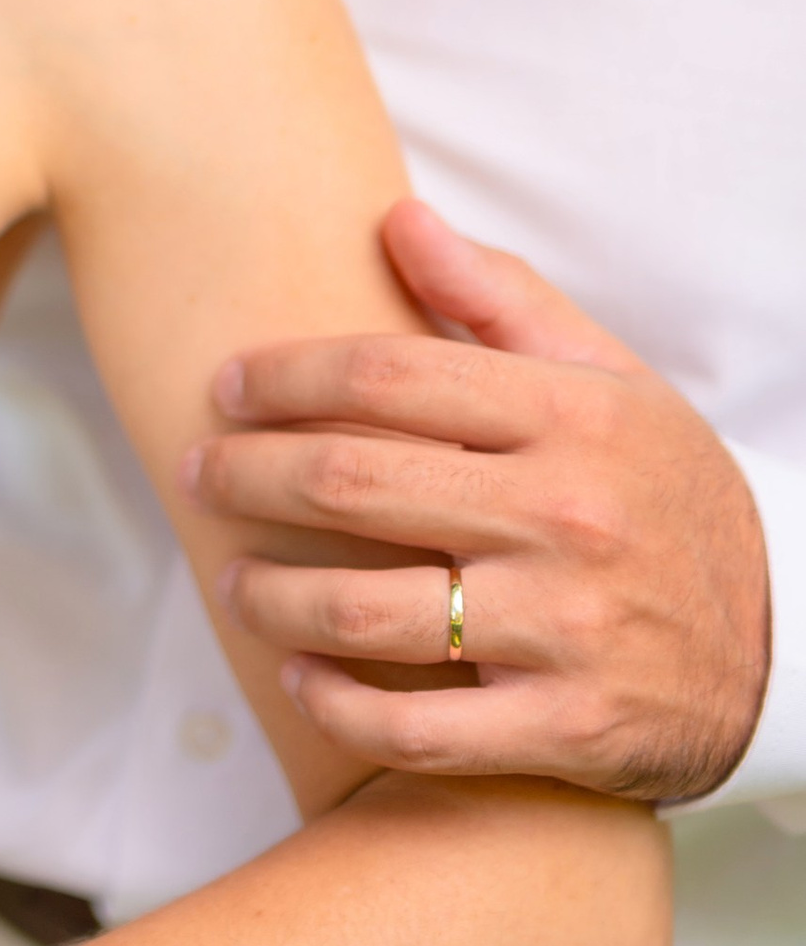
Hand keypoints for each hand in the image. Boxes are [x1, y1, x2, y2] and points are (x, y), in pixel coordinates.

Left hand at [193, 199, 769, 801]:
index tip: (227, 387)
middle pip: (352, 483)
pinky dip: (333, 700)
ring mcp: (564, 629)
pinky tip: (295, 673)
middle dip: (247, 476)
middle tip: (198, 474)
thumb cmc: (666, 495)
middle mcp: (565, 518)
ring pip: (362, 610)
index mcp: (569, 418)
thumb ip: (499, 299)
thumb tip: (395, 217)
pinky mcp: (563, 728)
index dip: (283, 377)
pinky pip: (414, 726)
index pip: (385, 377)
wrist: (789, 642)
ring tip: (230, 581)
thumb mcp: (610, 380)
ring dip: (267, 596)